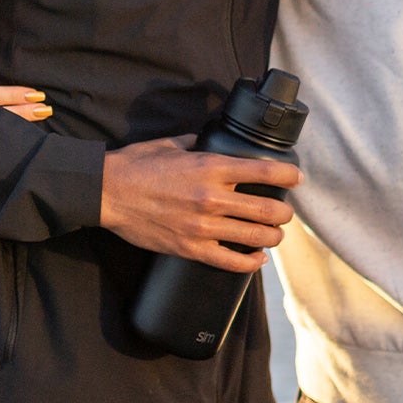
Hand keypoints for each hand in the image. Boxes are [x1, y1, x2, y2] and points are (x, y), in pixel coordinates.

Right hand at [99, 136, 300, 272]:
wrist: (106, 193)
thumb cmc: (136, 165)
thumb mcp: (171, 144)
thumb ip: (198, 142)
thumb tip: (211, 140)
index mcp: (210, 168)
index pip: (264, 172)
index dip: (289, 176)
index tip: (296, 179)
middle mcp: (211, 198)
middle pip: (268, 210)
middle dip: (284, 213)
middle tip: (285, 213)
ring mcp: (202, 227)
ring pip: (256, 237)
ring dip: (273, 237)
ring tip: (274, 235)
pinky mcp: (190, 248)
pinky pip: (231, 262)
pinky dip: (250, 263)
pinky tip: (257, 259)